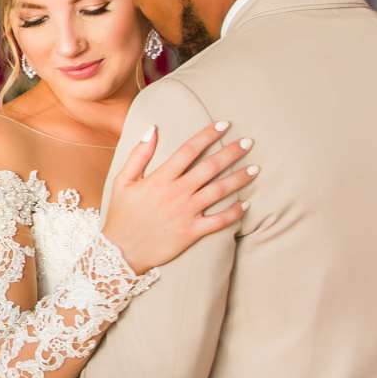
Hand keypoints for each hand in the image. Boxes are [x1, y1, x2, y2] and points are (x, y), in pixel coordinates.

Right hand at [99, 122, 257, 272]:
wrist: (121, 252)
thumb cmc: (121, 215)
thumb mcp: (122, 181)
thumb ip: (138, 154)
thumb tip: (151, 129)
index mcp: (160, 178)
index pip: (189, 150)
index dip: (207, 135)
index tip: (223, 125)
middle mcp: (177, 193)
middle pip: (210, 167)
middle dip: (231, 152)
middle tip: (248, 143)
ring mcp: (186, 212)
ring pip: (219, 191)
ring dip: (239, 179)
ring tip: (255, 169)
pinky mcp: (192, 231)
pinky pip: (219, 221)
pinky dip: (235, 212)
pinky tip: (246, 203)